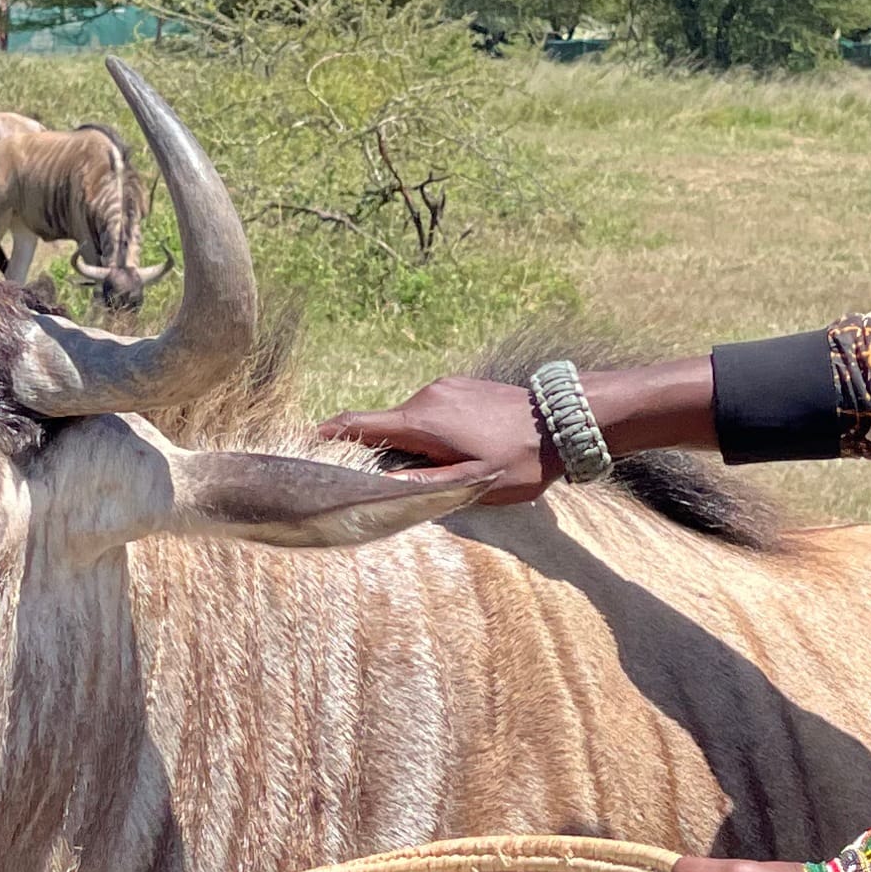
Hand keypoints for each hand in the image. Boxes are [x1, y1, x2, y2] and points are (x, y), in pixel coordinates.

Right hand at [320, 375, 558, 505]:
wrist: (565, 420)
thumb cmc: (521, 460)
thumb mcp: (470, 484)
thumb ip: (420, 486)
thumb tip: (376, 487)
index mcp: (421, 421)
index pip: (357, 424)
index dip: (328, 435)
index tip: (305, 445)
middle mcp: (426, 396)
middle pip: (384, 425)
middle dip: (379, 451)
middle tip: (388, 482)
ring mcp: (445, 386)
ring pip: (410, 419)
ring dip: (412, 443)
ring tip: (439, 470)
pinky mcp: (461, 384)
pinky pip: (431, 410)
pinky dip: (431, 431)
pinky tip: (458, 449)